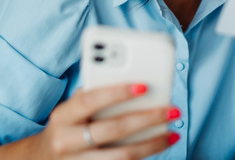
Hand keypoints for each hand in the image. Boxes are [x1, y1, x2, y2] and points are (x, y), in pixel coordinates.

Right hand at [0, 83, 179, 159]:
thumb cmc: (66, 125)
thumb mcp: (71, 108)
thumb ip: (93, 94)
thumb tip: (131, 81)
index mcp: (62, 117)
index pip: (90, 101)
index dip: (116, 92)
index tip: (144, 86)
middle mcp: (67, 142)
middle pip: (113, 131)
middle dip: (147, 119)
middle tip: (172, 110)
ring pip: (122, 157)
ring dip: (152, 144)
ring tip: (172, 133)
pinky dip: (144, 159)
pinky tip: (158, 148)